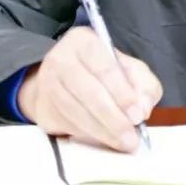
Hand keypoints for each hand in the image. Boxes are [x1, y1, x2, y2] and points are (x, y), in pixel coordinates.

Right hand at [18, 27, 162, 151]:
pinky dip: (88, 135)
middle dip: (114, 119)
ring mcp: (47, 84)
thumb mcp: (128, 68)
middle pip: (89, 93)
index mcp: (84, 41)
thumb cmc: (101, 71)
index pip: (105, 68)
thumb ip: (143, 84)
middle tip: (131, 138)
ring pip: (76, 113)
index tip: (138, 116)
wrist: (62, 80)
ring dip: (102, 132)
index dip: (122, 94)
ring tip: (122, 143)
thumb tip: (143, 108)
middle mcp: (61, 59)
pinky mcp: (42, 108)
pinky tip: (103, 139)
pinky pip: (67, 125)